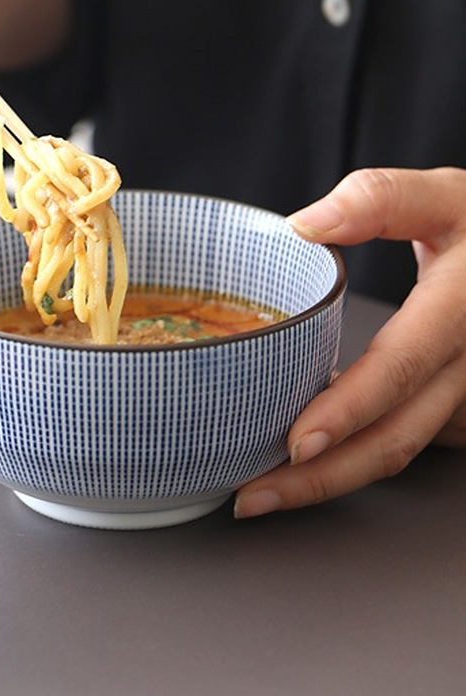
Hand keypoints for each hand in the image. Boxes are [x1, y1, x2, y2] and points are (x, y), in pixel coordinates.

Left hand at [235, 166, 465, 517]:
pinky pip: (403, 439)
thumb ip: (379, 201)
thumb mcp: (444, 198)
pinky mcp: (456, 407)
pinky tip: (304, 460)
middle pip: (395, 439)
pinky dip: (353, 455)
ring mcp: (465, 396)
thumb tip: (301, 227)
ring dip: (332, 479)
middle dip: (321, 478)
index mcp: (461, 310)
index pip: (401, 368)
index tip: (296, 443)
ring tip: (264, 490)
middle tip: (252, 497)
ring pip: (398, 450)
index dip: (349, 411)